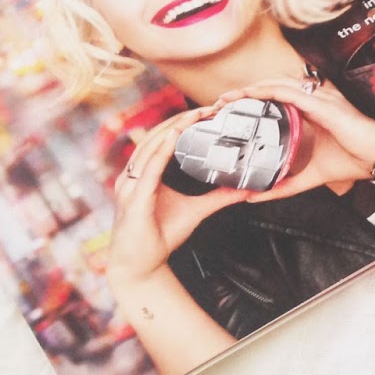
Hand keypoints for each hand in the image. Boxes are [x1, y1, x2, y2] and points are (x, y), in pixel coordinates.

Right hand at [106, 107, 251, 288]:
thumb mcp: (196, 210)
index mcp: (145, 173)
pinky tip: (173, 138)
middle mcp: (134, 174)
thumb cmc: (160, 236)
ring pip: (151, 147)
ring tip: (195, 115)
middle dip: (182, 120)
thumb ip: (218, 197)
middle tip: (209, 107)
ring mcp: (130, 185)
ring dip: (174, 129)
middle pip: (157, 136)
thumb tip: (244, 188)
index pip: (163, 139)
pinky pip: (147, 170)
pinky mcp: (133, 199)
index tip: (208, 112)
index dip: (183, 123)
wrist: (139, 266)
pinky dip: (160, 152)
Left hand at [213, 78, 374, 197]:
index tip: (231, 113)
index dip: (252, 102)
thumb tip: (257, 197)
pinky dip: (264, 92)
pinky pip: (286, 92)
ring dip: (247, 90)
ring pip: (274, 86)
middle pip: (270, 89)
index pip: (275, 100)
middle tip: (220, 105)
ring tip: (226, 99)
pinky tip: (248, 95)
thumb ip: (287, 184)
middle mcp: (313, 100)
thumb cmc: (356, 159)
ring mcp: (317, 98)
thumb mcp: (313, 175)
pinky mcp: (320, 103)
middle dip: (243, 94)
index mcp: (311, 111)